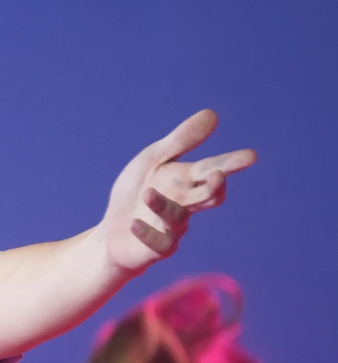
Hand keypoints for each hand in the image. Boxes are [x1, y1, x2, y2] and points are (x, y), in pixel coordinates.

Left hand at [101, 110, 255, 272]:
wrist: (112, 233)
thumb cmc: (135, 192)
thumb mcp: (153, 160)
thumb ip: (181, 140)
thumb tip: (213, 114)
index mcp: (185, 181)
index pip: (212, 170)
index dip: (230, 163)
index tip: (251, 155)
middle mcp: (185, 204)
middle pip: (207, 195)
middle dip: (214, 185)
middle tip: (218, 175)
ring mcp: (173, 228)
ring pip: (177, 217)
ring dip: (163, 205)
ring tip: (147, 193)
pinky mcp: (157, 248)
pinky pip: (158, 242)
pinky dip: (146, 232)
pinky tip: (134, 224)